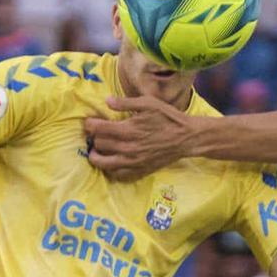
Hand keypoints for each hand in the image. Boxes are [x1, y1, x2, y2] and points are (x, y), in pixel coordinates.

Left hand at [84, 95, 201, 180]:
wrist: (187, 138)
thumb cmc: (168, 118)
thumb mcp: (148, 103)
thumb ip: (125, 103)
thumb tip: (107, 101)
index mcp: (127, 129)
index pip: (97, 129)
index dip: (89, 124)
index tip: (91, 122)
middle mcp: (127, 147)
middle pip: (98, 145)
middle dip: (94, 138)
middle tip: (97, 134)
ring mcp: (133, 161)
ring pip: (103, 163)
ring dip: (96, 157)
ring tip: (97, 151)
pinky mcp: (140, 170)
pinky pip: (118, 175)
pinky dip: (111, 170)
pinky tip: (112, 162)